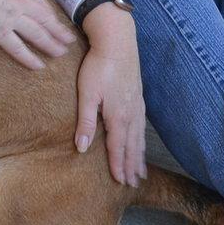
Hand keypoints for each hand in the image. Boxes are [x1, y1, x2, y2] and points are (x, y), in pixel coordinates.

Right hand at [0, 0, 75, 69]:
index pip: (40, 1)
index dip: (51, 12)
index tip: (59, 20)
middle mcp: (21, 4)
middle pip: (44, 21)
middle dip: (58, 32)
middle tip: (69, 42)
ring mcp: (12, 20)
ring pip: (37, 35)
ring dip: (50, 45)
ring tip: (60, 54)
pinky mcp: (0, 34)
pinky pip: (18, 49)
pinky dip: (29, 58)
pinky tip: (38, 66)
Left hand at [75, 7, 145, 185]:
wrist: (118, 40)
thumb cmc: (98, 66)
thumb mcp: (87, 94)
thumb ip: (86, 122)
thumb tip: (82, 148)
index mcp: (118, 116)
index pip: (118, 148)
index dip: (118, 166)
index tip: (120, 182)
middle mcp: (132, 114)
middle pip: (132, 146)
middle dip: (132, 166)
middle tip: (133, 184)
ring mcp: (138, 105)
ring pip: (140, 137)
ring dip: (140, 155)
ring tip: (140, 171)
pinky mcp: (139, 96)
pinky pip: (142, 125)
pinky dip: (142, 139)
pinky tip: (140, 141)